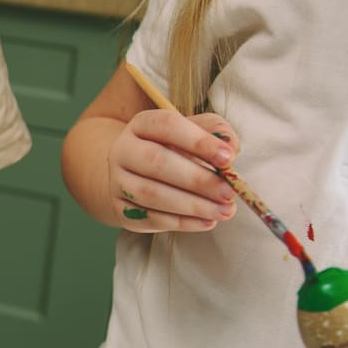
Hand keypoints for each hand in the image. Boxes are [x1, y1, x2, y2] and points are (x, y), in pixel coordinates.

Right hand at [108, 110, 239, 231]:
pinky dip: (181, 223)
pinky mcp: (120, 209)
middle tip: (228, 192)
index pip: (167, 126)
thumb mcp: (196, 131)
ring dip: (192, 205)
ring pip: (151, 195)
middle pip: (156, 162)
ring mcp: (117, 181)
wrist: (140, 173)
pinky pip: (149, 218)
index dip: (198, 142)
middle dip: (197, 180)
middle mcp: (122, 150)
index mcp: (142, 124)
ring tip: (223, 211)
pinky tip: (207, 222)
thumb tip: (230, 148)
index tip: (228, 158)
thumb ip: (216, 132)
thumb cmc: (176, 148)